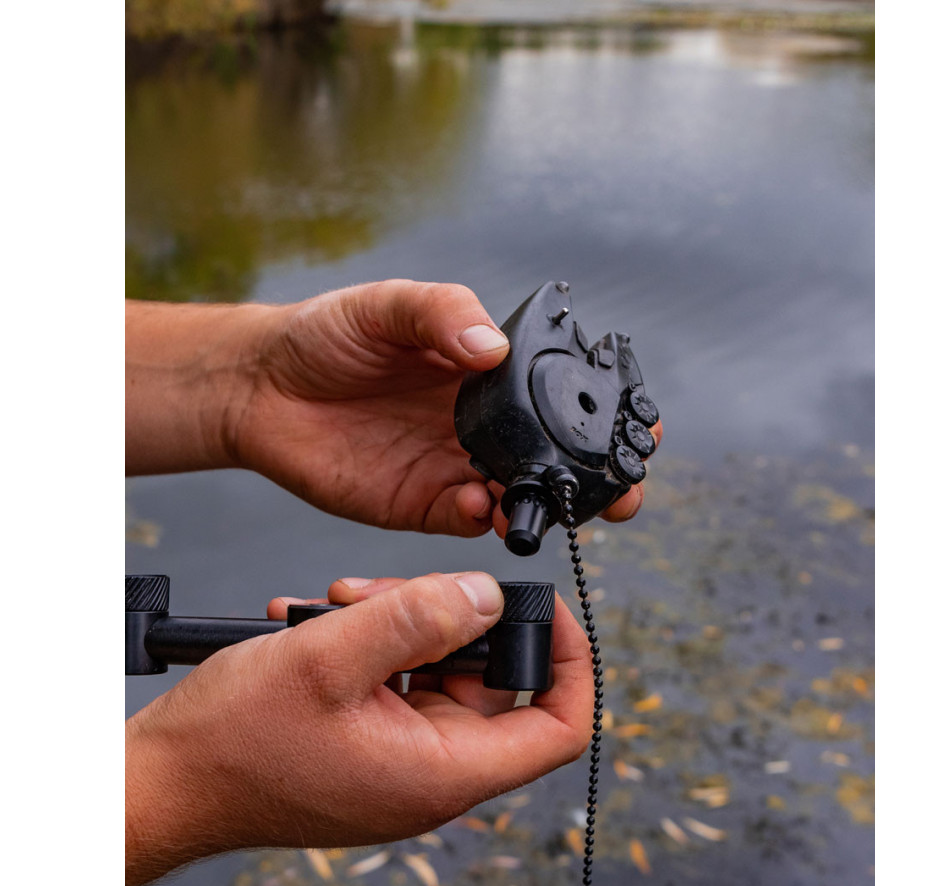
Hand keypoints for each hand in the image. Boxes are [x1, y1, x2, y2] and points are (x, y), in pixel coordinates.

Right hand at [125, 572, 592, 885]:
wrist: (164, 782)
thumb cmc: (232, 742)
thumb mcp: (328, 658)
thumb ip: (416, 619)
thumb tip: (486, 595)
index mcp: (444, 771)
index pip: (559, 726)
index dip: (568, 660)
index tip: (542, 606)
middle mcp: (431, 770)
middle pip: (491, 680)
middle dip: (450, 618)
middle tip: (390, 593)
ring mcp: (399, 756)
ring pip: (440, 669)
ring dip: (401, 622)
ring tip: (342, 603)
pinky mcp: (369, 740)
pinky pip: (399, 678)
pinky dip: (374, 642)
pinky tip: (324, 620)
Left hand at [228, 280, 656, 535]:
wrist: (263, 386)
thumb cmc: (327, 335)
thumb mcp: (388, 305)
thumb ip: (442, 315)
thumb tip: (492, 347)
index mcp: (485, 373)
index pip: (558, 394)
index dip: (601, 409)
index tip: (640, 421)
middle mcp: (480, 424)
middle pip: (554, 456)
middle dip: (594, 476)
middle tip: (623, 490)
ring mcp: (454, 466)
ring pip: (519, 494)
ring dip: (544, 504)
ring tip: (554, 502)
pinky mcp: (422, 502)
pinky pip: (466, 518)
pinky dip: (484, 518)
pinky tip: (482, 505)